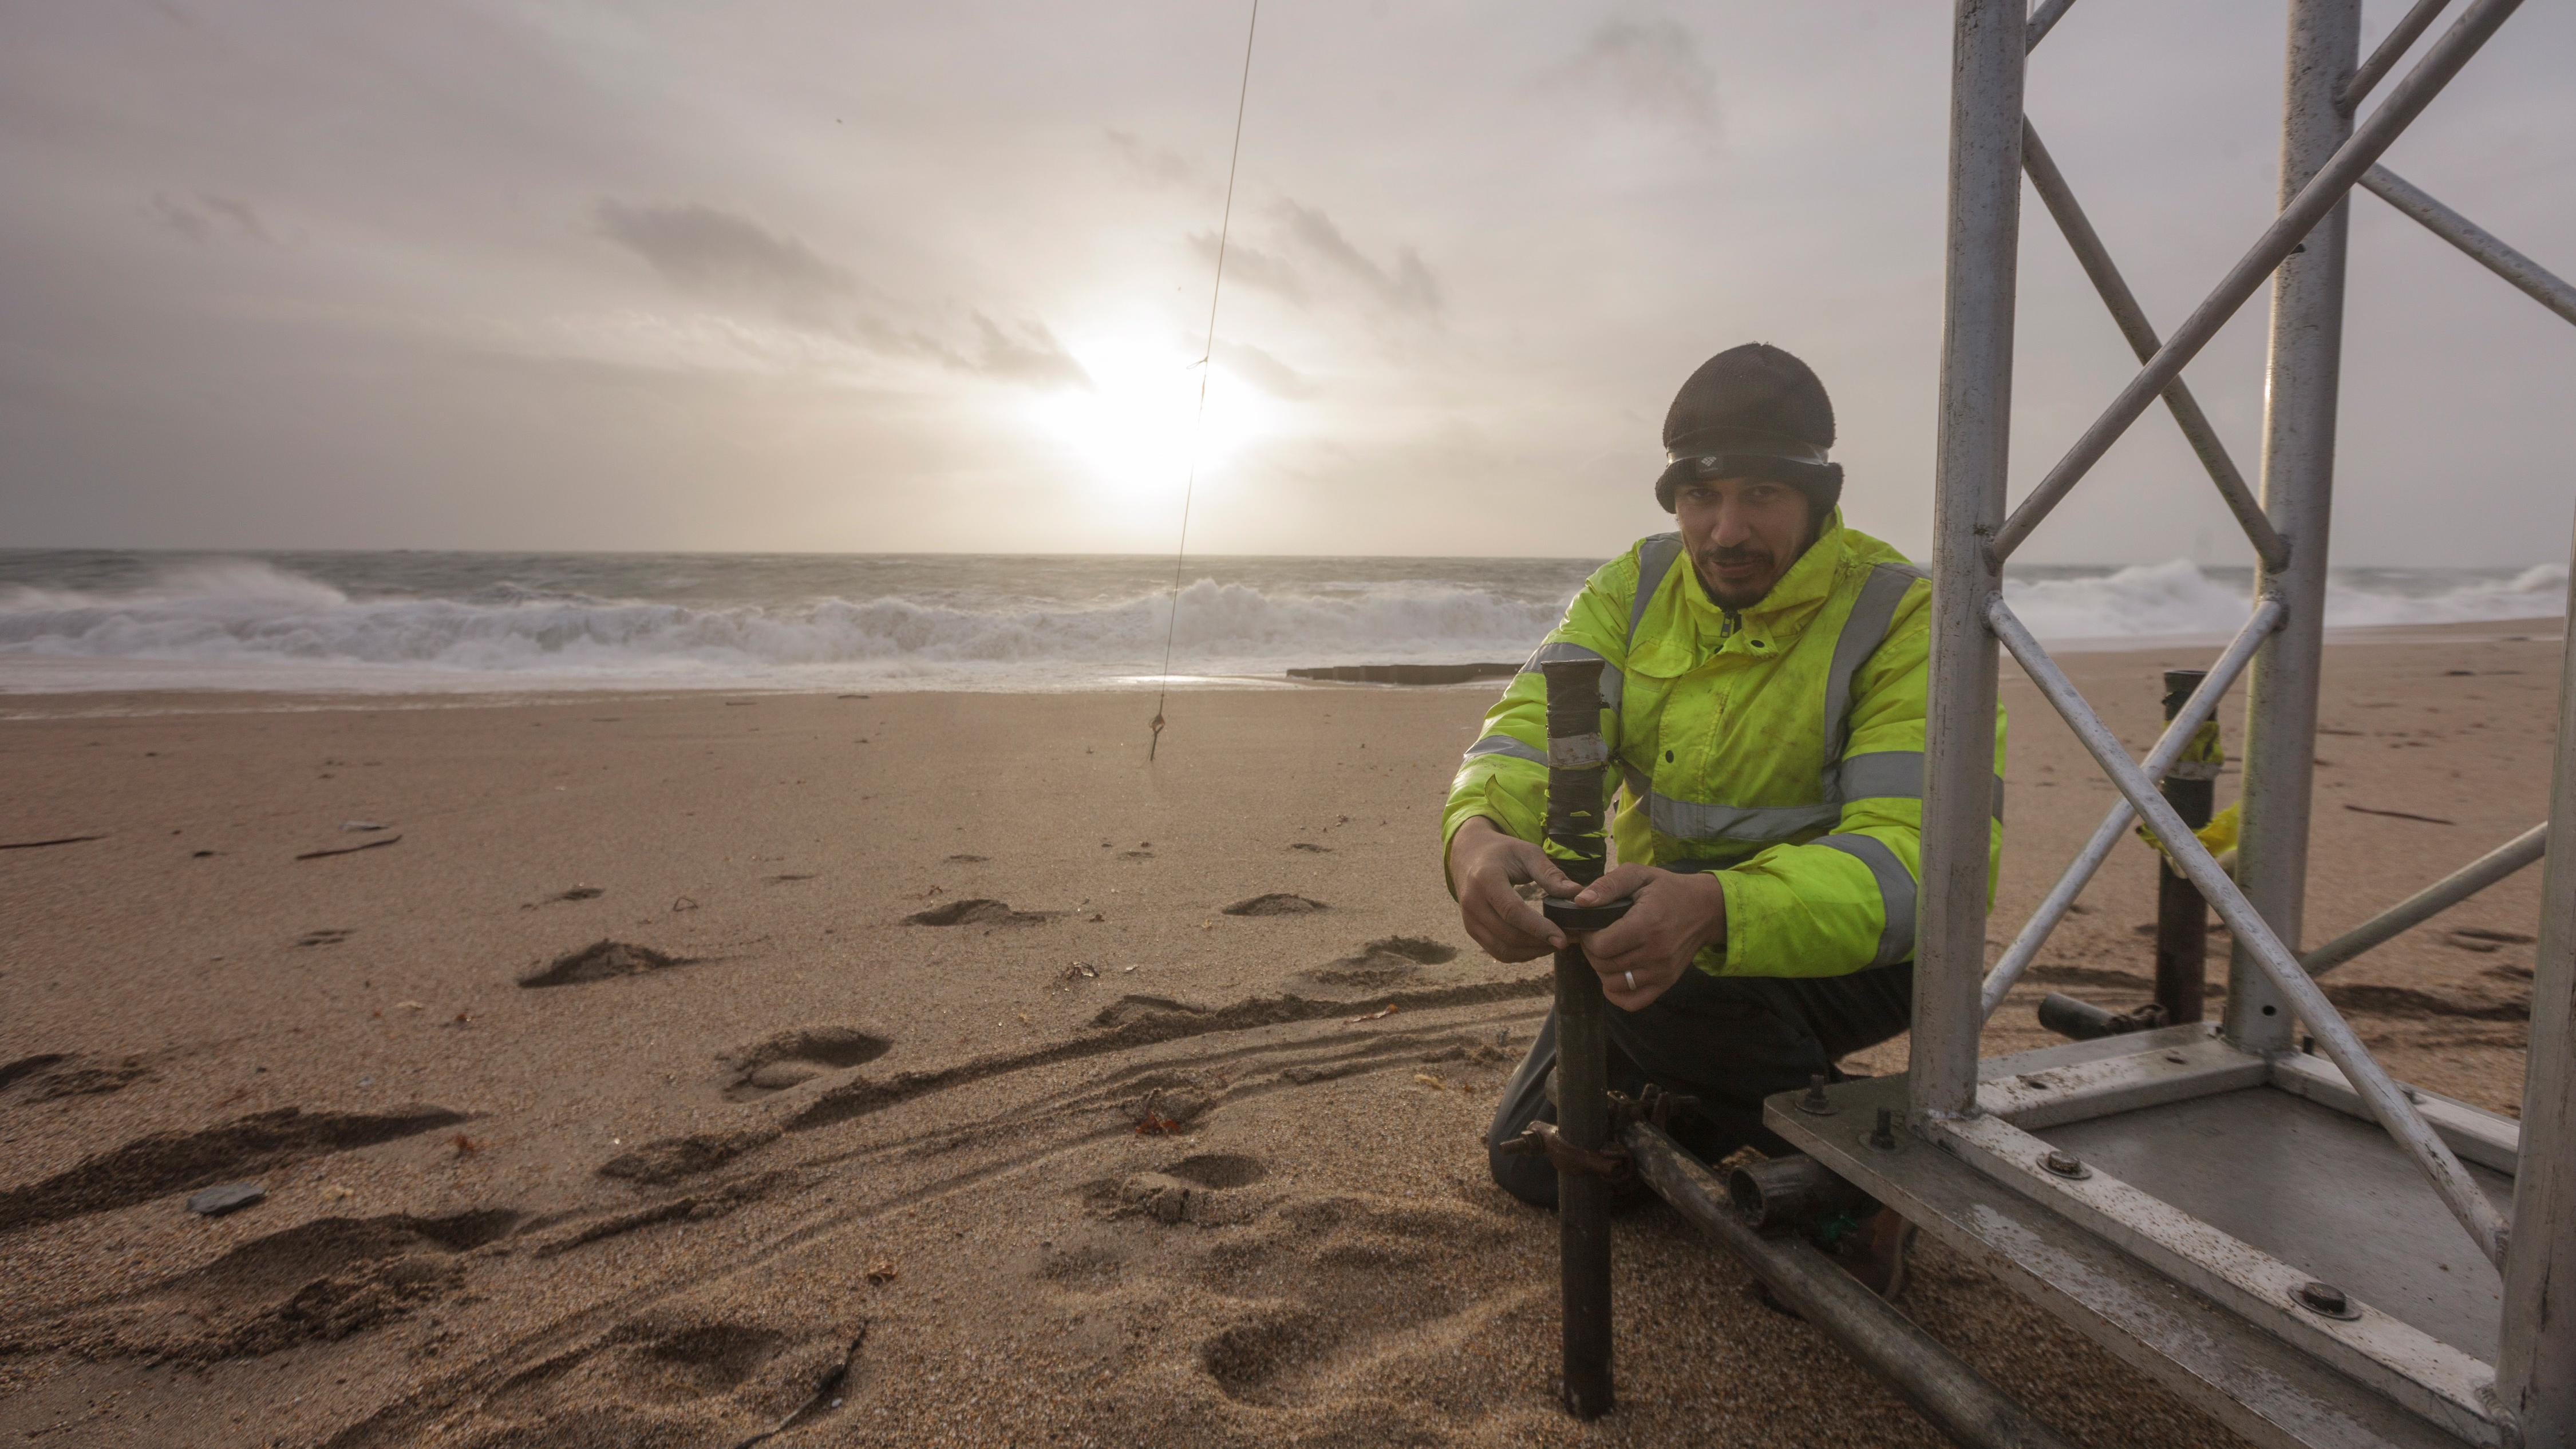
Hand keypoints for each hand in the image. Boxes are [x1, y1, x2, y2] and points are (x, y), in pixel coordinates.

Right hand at [1448, 816, 1576, 961]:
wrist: (1468, 854)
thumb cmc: (1502, 851)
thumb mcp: (1527, 852)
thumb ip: (1550, 874)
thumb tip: (1577, 893)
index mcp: (1485, 879)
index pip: (1513, 912)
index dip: (1539, 928)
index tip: (1563, 938)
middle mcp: (1472, 902)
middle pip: (1509, 935)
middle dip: (1541, 943)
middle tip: (1569, 940)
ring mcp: (1469, 919)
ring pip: (1503, 949)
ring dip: (1532, 952)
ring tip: (1556, 944)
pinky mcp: (1471, 929)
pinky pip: (1497, 951)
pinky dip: (1520, 954)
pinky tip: (1538, 946)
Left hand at [1569, 865, 1726, 1009]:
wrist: (1706, 909)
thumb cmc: (1668, 890)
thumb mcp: (1638, 875)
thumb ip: (1608, 885)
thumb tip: (1581, 901)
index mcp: (1646, 925)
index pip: (1601, 946)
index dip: (1588, 938)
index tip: (1590, 928)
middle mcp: (1655, 953)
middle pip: (1604, 965)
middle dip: (1591, 952)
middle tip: (1596, 938)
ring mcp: (1662, 972)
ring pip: (1614, 984)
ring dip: (1601, 970)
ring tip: (1606, 952)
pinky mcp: (1666, 982)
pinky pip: (1633, 1002)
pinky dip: (1616, 993)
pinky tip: (1614, 975)